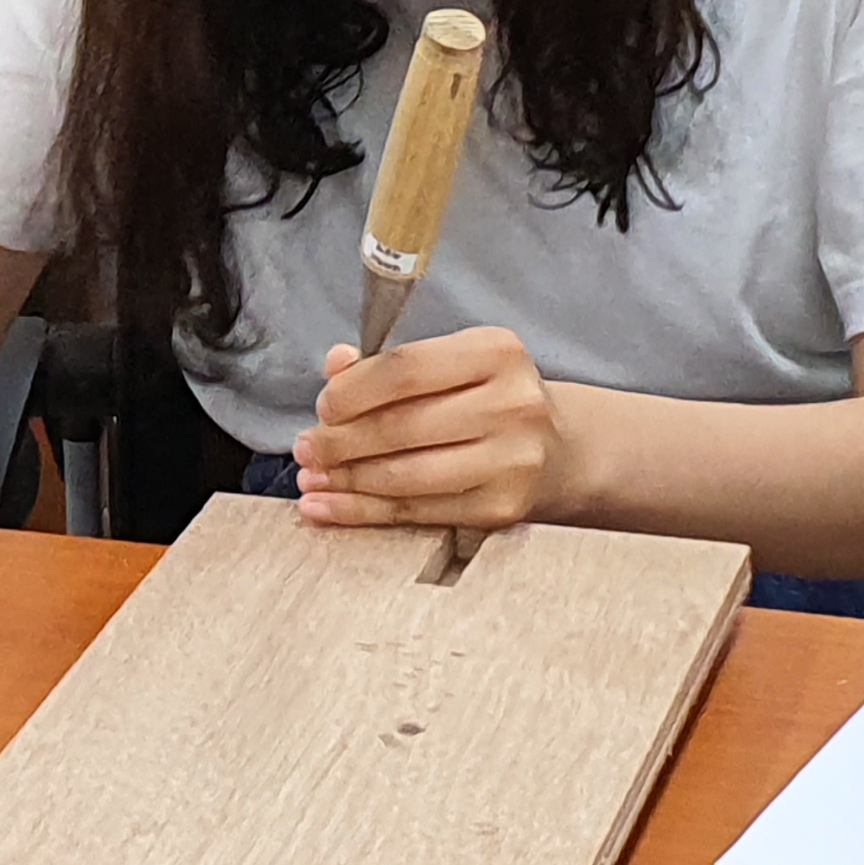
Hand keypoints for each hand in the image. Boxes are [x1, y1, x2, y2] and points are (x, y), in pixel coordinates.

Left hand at [292, 326, 561, 529]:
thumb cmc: (488, 400)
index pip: (406, 369)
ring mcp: (511, 461)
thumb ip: (391, 364)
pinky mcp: (500, 508)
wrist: (558, 451)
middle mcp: (512, 404)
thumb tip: (335, 365)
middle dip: (340, 441)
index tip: (323, 407)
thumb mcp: (452, 364)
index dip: (353, 391)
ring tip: (312, 478)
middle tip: (306, 449)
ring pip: (404, 475)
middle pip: (402, 426)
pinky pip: (415, 512)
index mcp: (497, 352)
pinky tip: (327, 507)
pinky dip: (362, 511)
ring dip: (346, 480)